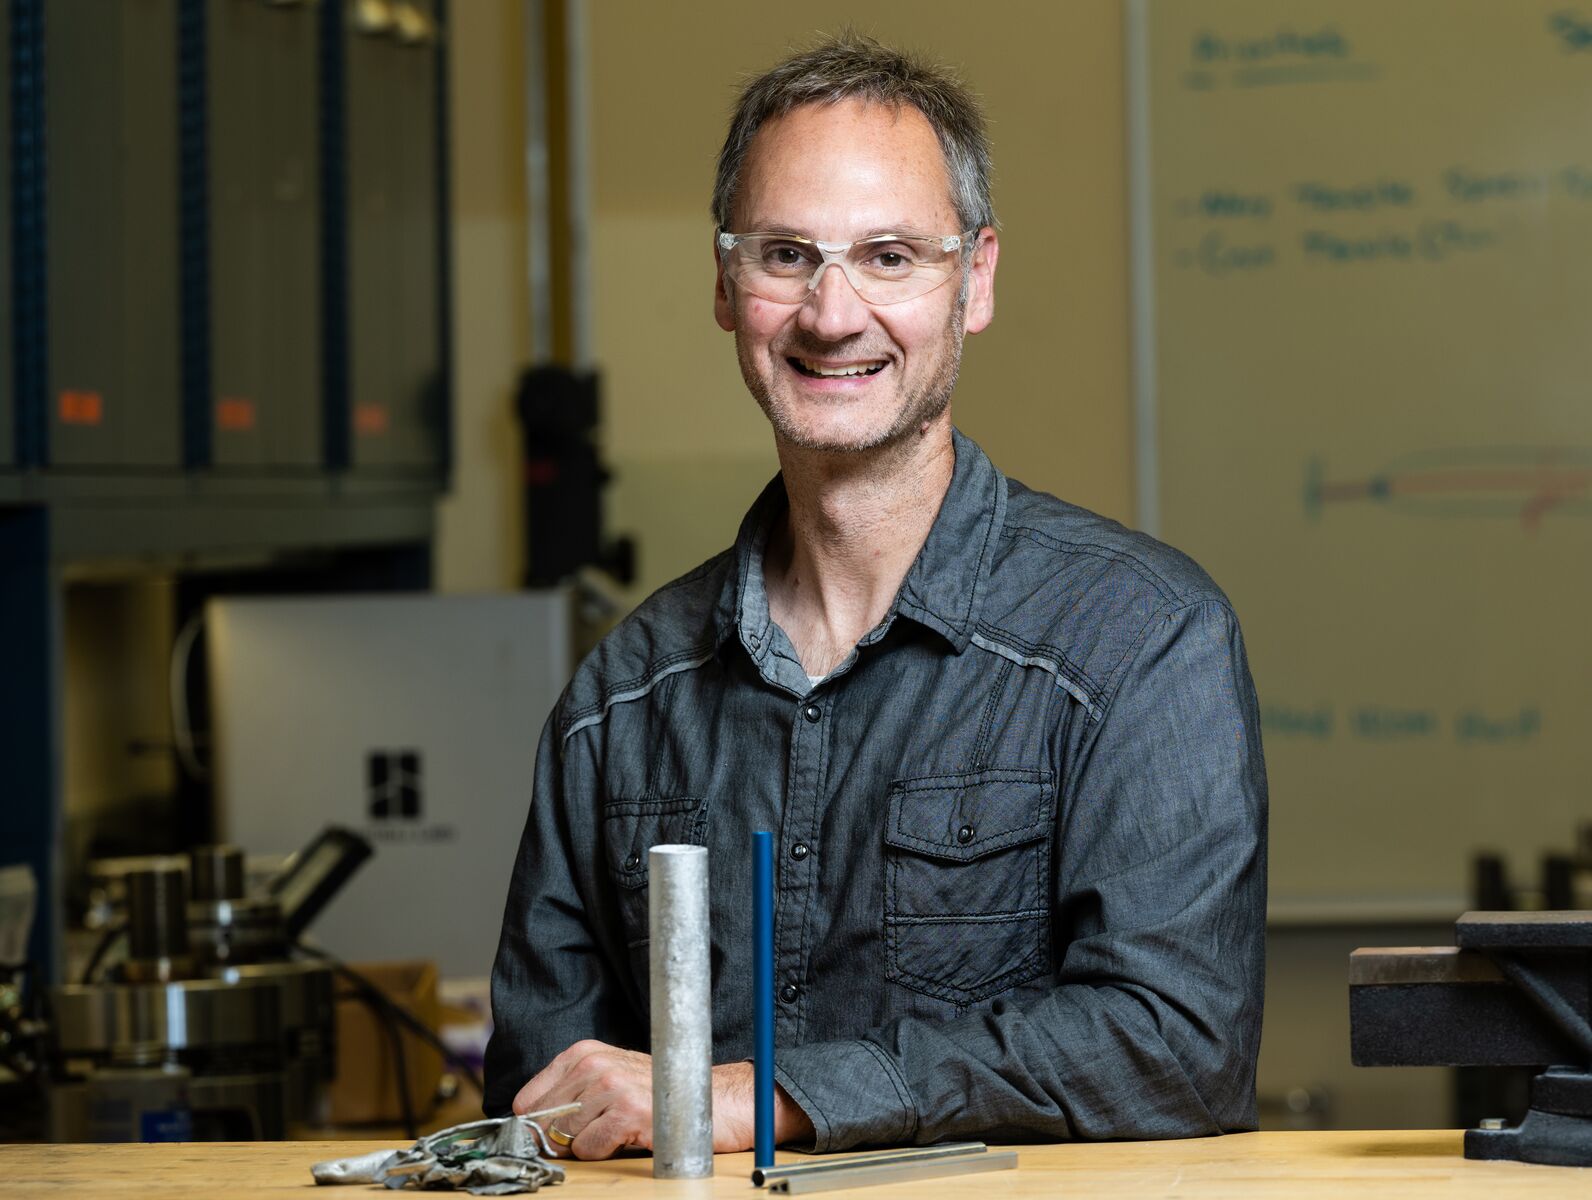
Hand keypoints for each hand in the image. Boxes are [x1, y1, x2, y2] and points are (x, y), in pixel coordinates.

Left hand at [511, 1039, 814, 1159]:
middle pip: (542, 1122)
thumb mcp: (609, 1081)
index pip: (527, 1099)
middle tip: (594, 1135)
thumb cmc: (660, 1094)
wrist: (716, 1100)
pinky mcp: (629, 1112)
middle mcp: (595, 1063)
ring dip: (587, 1145)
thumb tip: (526, 1129)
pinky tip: (629, 1136)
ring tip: (618, 1130)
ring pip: (565, 1138)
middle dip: (559, 1140)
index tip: (546, 1137)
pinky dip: (605, 1153)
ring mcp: (612, 1086)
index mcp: (584, 1052)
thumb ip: (570, 1096)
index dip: (534, 1126)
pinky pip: (589, 1149)